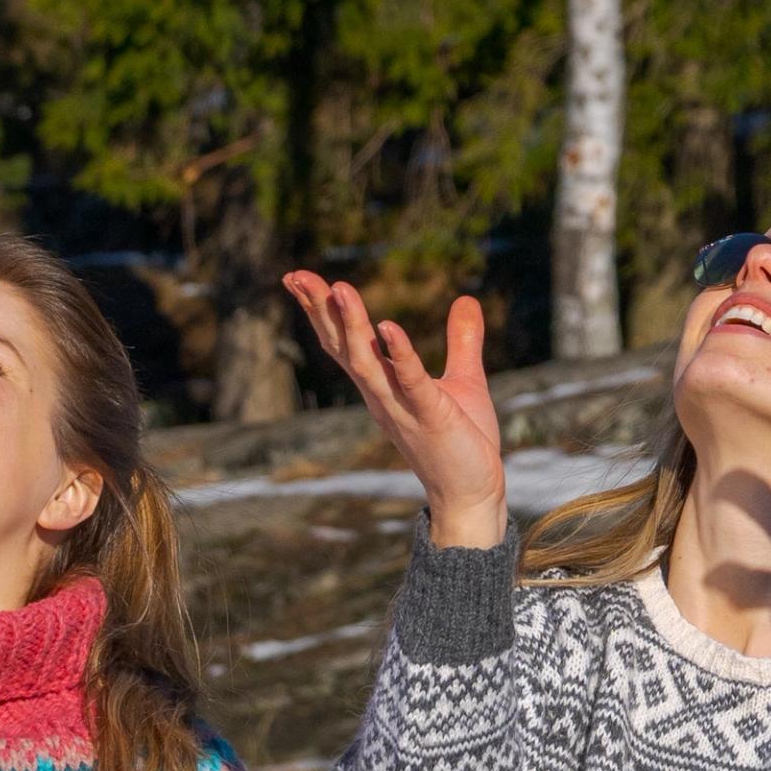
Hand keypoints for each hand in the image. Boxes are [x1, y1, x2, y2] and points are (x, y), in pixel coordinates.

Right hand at [280, 275, 507, 553]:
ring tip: (339, 288)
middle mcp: (382, 396)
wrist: (472, 495)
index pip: (345, 343)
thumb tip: (466, 299)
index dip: (322, 311)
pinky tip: (389, 326)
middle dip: (321, 311)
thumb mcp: (463, 380)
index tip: (300, 277)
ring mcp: (402, 408)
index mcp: (384, 386)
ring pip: (367, 363)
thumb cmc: (463, 443)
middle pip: (343, 348)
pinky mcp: (431, 417)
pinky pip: (410, 382)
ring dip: (352, 326)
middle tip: (297, 275)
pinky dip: (398, 354)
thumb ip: (462, 341)